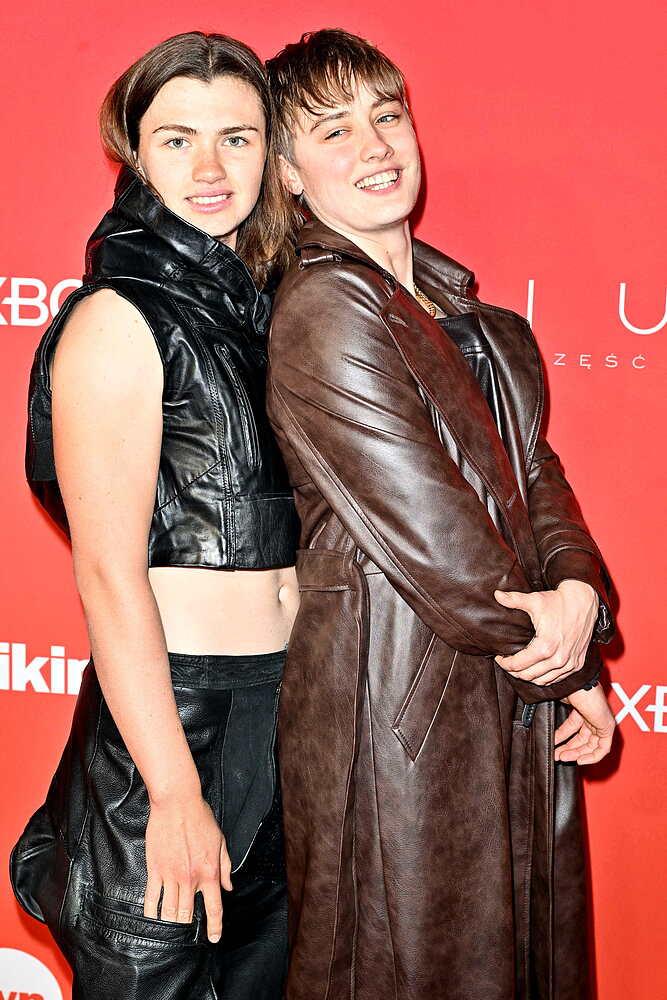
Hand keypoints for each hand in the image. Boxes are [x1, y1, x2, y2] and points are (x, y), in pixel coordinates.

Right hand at [143, 790, 232, 942]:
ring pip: (169, 911)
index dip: (215, 926)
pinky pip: (151, 898)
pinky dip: (152, 911)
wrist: (177, 803)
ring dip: (170, 918)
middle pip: (187, 914)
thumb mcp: (220, 841)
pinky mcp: (155, 869)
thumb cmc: (200, 818)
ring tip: (170, 915)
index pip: (214, 907)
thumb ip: (225, 866)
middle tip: (186, 917)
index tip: (214, 937)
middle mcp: (191, 878)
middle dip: (187, 920)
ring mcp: (171, 875)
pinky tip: (153, 914)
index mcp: (209, 871)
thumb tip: (228, 886)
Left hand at [493, 579, 598, 684]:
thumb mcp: (534, 600)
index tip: (499, 657)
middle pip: (528, 675)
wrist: (583, 602)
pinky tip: (537, 669)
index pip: (518, 665)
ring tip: (520, 667)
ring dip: (528, 676)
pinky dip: (545, 677)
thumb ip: (513, 600)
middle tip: (507, 663)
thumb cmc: (557, 601)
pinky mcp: (577, 664)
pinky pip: (557, 679)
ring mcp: (569, 663)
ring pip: (542, 680)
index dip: (505, 663)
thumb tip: (496, 594)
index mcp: (545, 646)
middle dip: (514, 671)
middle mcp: (558, 658)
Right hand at [554, 685, 615, 763]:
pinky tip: (579, 759)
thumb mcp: (555, 704)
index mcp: (581, 706)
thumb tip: (541, 725)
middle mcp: (592, 714)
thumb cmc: (566, 687)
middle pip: (582, 738)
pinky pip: (603, 747)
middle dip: (568, 748)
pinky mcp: (607, 726)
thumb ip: (550, 714)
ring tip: (562, 758)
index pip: (572, 727)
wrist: (576, 683)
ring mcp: (601, 720)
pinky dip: (592, 756)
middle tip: (556, 755)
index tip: (552, 745)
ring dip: (576, 754)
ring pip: (591, 744)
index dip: (561, 738)